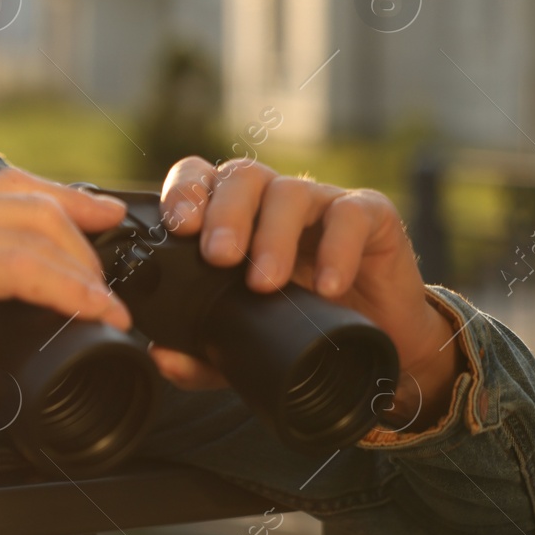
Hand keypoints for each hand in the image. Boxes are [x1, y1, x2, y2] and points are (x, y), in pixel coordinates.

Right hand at [0, 168, 131, 431]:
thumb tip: (14, 335)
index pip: (13, 186)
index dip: (68, 199)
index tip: (107, 221)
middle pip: (35, 201)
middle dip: (87, 242)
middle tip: (109, 288)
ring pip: (37, 228)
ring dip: (84, 270)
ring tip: (106, 306)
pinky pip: (21, 267)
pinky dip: (66, 289)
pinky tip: (90, 310)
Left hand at [150, 156, 459, 430]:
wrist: (372, 347)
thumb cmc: (297, 327)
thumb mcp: (241, 347)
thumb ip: (200, 354)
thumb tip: (162, 358)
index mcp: (233, 216)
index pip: (200, 179)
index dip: (186, 191)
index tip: (180, 227)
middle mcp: (272, 200)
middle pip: (242, 176)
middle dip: (225, 213)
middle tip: (219, 257)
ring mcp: (321, 203)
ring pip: (290, 191)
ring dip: (273, 236)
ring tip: (264, 282)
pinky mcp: (370, 216)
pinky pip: (351, 215)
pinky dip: (337, 248)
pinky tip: (327, 286)